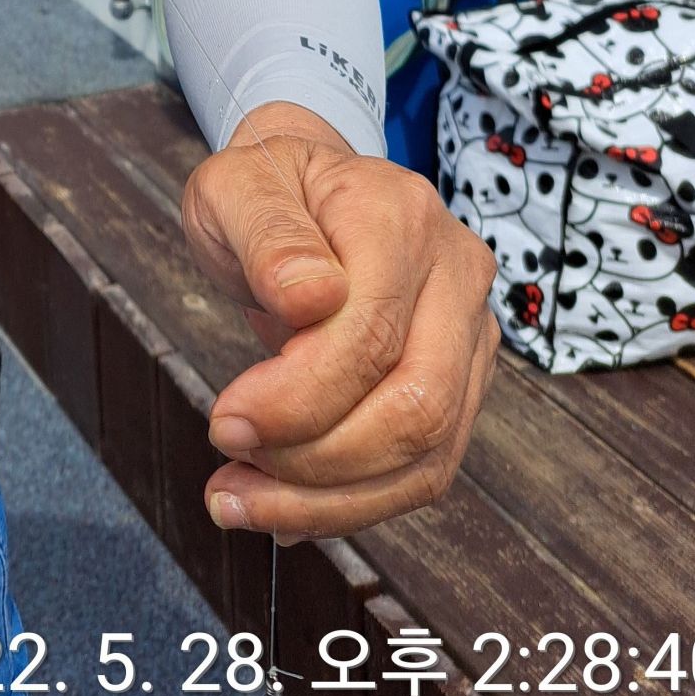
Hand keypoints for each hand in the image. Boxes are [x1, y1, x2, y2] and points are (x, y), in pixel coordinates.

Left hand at [182, 99, 500, 541]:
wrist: (304, 189)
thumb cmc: (267, 187)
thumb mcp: (236, 186)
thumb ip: (267, 234)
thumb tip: (310, 298)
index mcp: (401, 215)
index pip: (372, 333)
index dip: (299, 396)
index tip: (224, 422)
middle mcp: (457, 274)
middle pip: (420, 406)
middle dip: (318, 461)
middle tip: (230, 466)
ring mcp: (471, 333)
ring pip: (430, 453)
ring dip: (331, 501)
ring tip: (241, 502)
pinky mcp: (463, 383)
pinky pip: (424, 467)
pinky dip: (353, 503)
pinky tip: (284, 510)